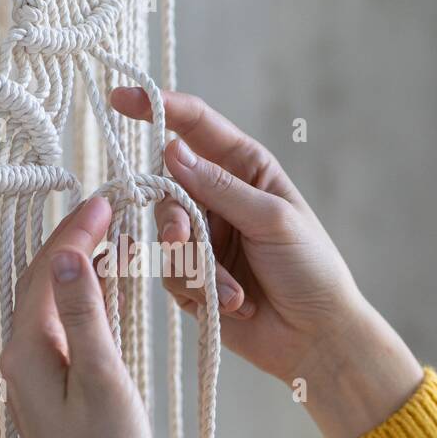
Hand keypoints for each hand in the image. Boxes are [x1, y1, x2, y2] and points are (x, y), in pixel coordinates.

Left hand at [1, 195, 153, 437]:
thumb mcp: (102, 379)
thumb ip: (83, 314)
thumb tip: (63, 254)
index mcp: (26, 353)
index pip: (44, 273)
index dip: (73, 232)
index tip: (105, 200)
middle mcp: (22, 360)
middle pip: (43, 283)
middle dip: (75, 243)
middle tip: (113, 209)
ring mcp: (38, 378)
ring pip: (56, 306)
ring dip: (84, 270)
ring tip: (118, 238)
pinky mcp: (57, 394)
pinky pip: (69, 331)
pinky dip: (90, 304)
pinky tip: (112, 291)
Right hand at [111, 87, 423, 437]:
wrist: (316, 337)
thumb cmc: (310, 269)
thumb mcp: (272, 219)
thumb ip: (219, 187)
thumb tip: (170, 149)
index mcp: (244, 169)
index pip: (194, 127)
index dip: (157, 108)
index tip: (120, 100)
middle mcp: (218, 197)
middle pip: (167, 189)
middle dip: (175, 219)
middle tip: (183, 239)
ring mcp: (203, 238)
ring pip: (165, 236)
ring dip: (194, 264)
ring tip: (228, 290)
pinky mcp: (192, 277)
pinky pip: (170, 273)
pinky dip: (197, 289)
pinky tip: (233, 305)